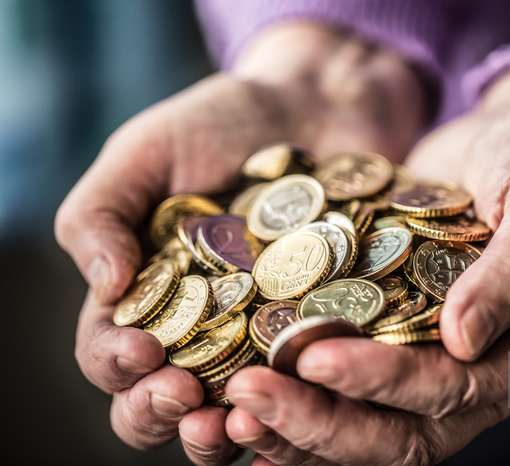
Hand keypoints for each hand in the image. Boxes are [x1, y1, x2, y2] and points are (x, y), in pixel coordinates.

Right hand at [54, 22, 426, 465]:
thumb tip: (103, 289)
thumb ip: (101, 214)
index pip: (111, 355)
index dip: (117, 366)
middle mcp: (202, 332)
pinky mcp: (327, 331)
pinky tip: (307, 401)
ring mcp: (265, 338)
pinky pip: (315, 384)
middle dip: (162, 414)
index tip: (141, 349)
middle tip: (183, 397)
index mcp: (147, 298)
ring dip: (229, 432)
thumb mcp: (144, 153)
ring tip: (239, 424)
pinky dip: (306, 403)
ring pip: (237, 414)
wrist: (313, 107)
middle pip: (167, 405)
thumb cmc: (218, 124)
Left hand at [224, 68, 509, 464]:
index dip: (385, 382)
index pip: (453, 392)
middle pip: (397, 432)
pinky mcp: (388, 335)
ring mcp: (427, 359)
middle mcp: (474, 372)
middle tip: (250, 400)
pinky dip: (295, 395)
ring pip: (361, 424)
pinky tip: (239, 395)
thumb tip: (464, 341)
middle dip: (322, 421)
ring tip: (231, 410)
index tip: (317, 358)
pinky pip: (340, 386)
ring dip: (296, 425)